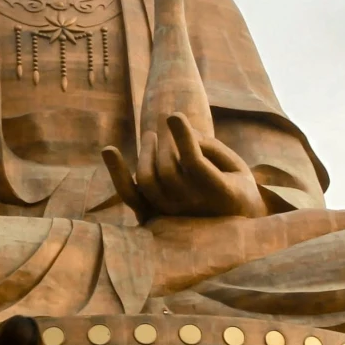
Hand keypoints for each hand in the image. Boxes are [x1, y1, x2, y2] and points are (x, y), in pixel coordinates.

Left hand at [103, 112, 269, 220]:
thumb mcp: (236, 166)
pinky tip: (108, 150)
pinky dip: (117, 173)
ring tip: (152, 136)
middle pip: (167, 168)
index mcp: (220, 195)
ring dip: (146, 151)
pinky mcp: (153, 215)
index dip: (183, 137)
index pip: (195, 163)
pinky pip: (130, 195)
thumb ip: (212, 148)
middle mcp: (192, 210)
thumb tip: (182, 134)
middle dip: (166, 141)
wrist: (229, 229)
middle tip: (169, 124)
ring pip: (147, 179)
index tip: (174, 115)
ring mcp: (170, 215)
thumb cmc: (235, 186)